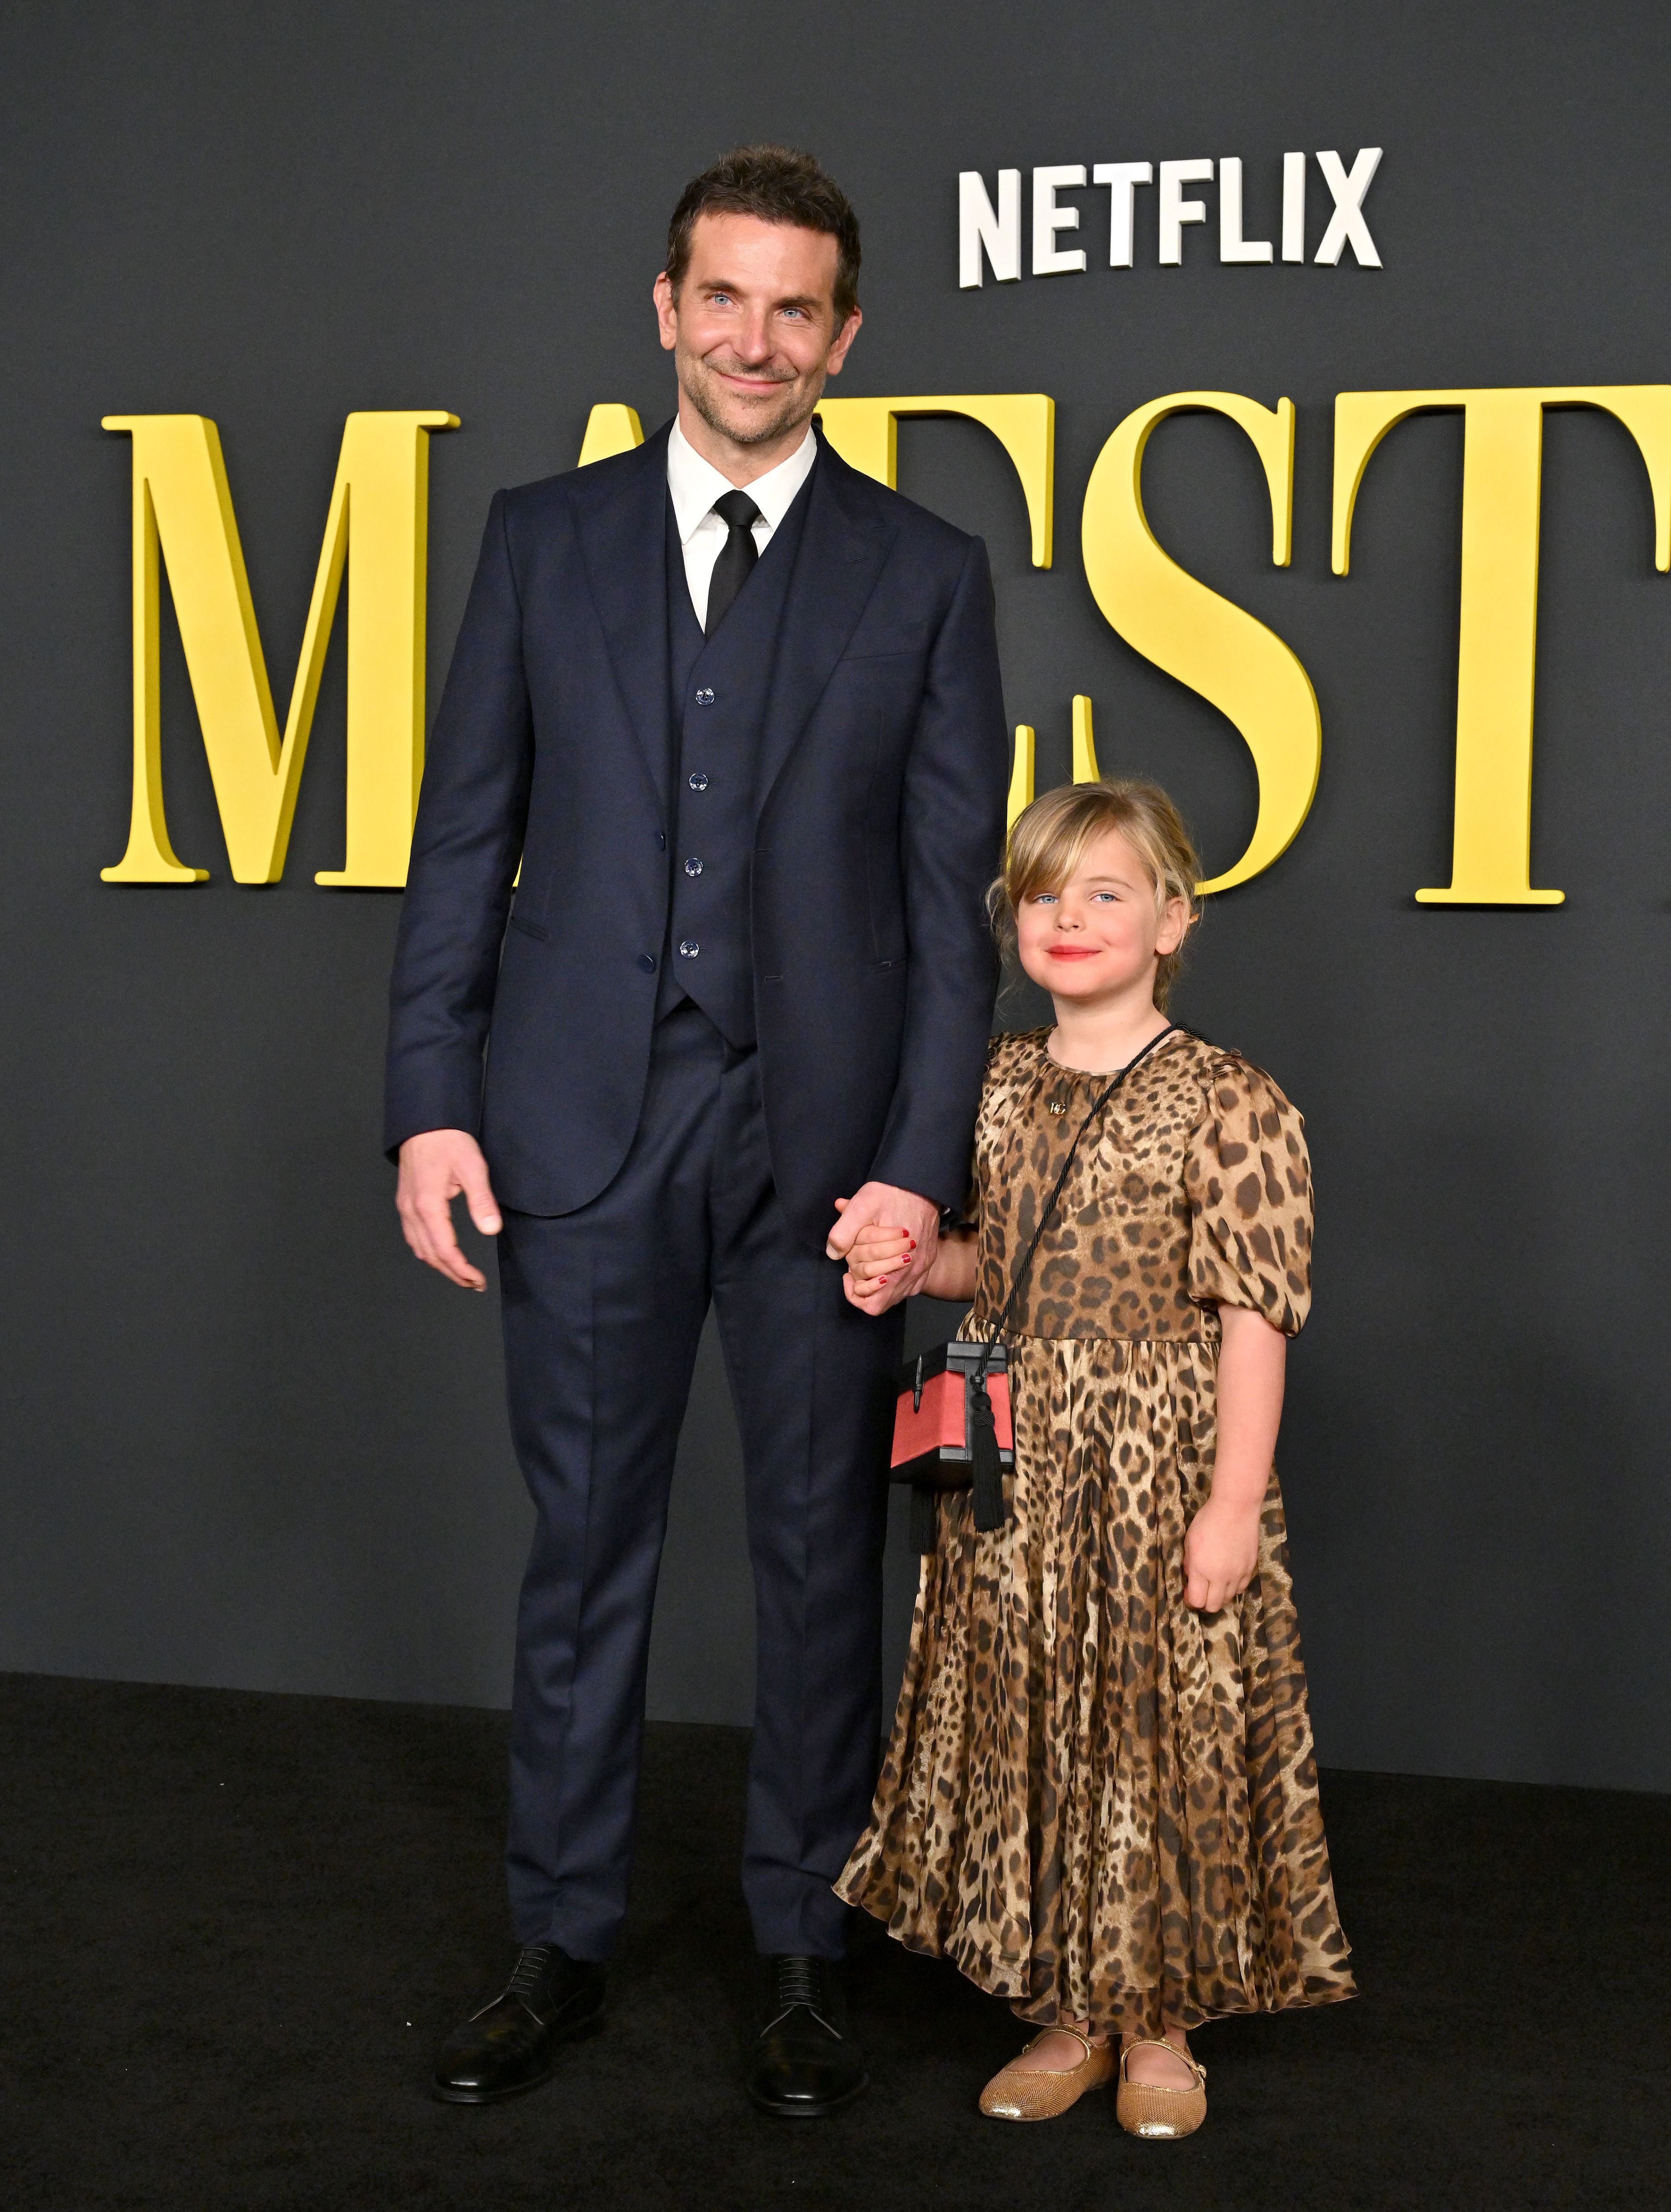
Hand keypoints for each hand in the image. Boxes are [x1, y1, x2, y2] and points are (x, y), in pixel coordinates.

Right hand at [396, 1129, 502, 1290]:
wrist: (425, 1123)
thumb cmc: (448, 1141)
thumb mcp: (473, 1167)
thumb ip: (481, 1200)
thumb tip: (491, 1229)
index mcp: (428, 1205)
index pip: (444, 1250)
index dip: (461, 1270)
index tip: (478, 1280)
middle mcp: (412, 1211)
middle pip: (430, 1255)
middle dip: (452, 1273)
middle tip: (474, 1283)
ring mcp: (405, 1207)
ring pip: (419, 1248)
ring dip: (440, 1265)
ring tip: (462, 1274)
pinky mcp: (406, 1203)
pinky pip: (413, 1236)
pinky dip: (428, 1251)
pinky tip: (442, 1254)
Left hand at [826, 1182, 939, 1309]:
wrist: (923, 1185)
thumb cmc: (892, 1194)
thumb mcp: (862, 1205)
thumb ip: (844, 1231)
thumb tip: (833, 1252)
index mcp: (897, 1265)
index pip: (871, 1303)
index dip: (854, 1292)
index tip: (847, 1273)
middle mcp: (913, 1273)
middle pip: (883, 1303)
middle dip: (865, 1286)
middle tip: (855, 1267)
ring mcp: (922, 1270)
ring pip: (897, 1296)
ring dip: (879, 1285)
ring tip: (868, 1265)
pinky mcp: (928, 1263)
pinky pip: (910, 1286)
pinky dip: (895, 1281)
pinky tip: (885, 1264)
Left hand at [1183, 1494, 1261, 1612]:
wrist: (1236, 1508)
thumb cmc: (1208, 1520)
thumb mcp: (1189, 1540)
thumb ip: (1188, 1562)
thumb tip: (1190, 1576)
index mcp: (1201, 1569)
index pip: (1197, 1601)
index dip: (1190, 1600)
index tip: (1188, 1591)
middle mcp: (1220, 1577)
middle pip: (1213, 1606)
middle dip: (1205, 1602)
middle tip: (1201, 1590)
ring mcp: (1238, 1574)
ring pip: (1229, 1599)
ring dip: (1220, 1595)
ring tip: (1215, 1582)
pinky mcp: (1250, 1568)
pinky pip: (1242, 1587)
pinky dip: (1234, 1587)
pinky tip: (1228, 1576)